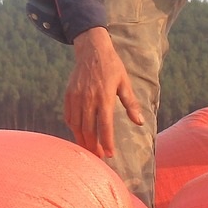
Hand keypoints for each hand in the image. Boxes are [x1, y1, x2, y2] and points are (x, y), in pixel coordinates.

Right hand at [63, 27, 144, 157]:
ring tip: (89, 149)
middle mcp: (88, 99)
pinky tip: (79, 134)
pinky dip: (73, 128)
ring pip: (76, 126)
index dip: (106, 142)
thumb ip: (131, 104)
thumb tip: (139, 122)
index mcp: (104, 97)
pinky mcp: (68, 95)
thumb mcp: (124, 83)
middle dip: (93, 146)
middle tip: (99, 157)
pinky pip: (69, 117)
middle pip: (88, 129)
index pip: (105, 125)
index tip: (109, 154)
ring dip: (82, 140)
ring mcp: (76, 97)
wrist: (92, 50)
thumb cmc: (112, 66)